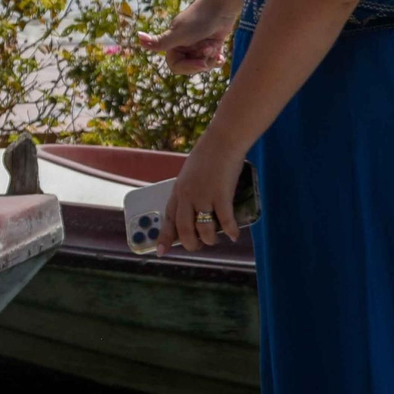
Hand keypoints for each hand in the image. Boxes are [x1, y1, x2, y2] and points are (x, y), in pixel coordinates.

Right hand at [137, 0, 235, 74]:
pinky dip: (217, 59)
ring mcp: (197, 45)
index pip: (175, 65)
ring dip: (210, 58)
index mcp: (173, 42)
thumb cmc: (199, 19)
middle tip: (208, 50)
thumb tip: (138, 37)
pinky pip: (212, 60)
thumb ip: (159, 42)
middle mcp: (184, 45)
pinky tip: (220, 55)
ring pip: (203, 64)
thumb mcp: (178, 34)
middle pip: (190, 66)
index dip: (188, 67)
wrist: (222, 6)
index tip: (201, 63)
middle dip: (201, 61)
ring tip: (214, 46)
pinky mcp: (211, 45)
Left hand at [158, 136, 244, 253]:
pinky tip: (234, 235)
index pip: (167, 218)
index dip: (164, 237)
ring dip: (210, 239)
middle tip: (198, 245)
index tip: (159, 252)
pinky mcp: (221, 195)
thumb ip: (189, 193)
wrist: (222, 141)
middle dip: (191, 244)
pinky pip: (224, 221)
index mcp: (178, 191)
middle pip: (184, 229)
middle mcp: (187, 196)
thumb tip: (194, 213)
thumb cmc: (208, 156)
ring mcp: (203, 196)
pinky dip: (230, 231)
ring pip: (203, 230)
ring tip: (216, 238)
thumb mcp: (189, 175)